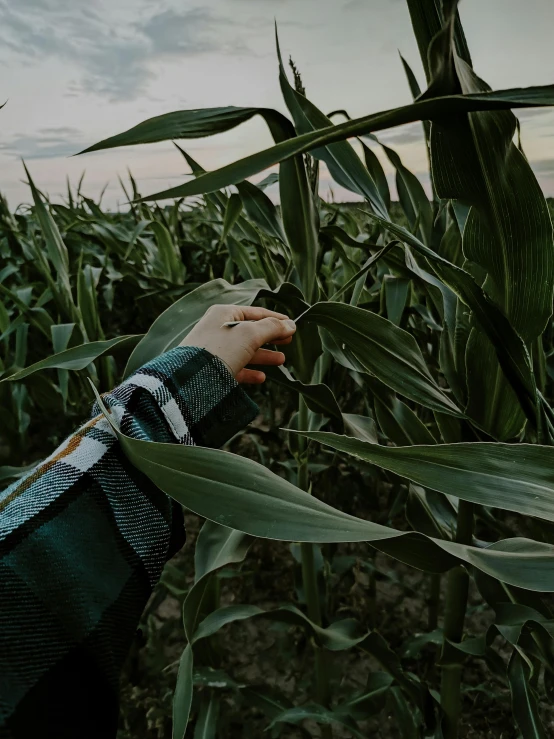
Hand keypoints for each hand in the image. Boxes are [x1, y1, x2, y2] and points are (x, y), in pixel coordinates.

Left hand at [180, 305, 295, 383]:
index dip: (275, 318)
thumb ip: (272, 328)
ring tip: (281, 360)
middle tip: (288, 341)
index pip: (255, 313)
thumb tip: (290, 324)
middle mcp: (218, 329)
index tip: (292, 325)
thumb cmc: (221, 349)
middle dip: (271, 337)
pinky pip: (236, 368)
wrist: (193, 378)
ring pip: (245, 350)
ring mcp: (215, 350)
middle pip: (251, 331)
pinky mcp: (213, 369)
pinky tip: (261, 377)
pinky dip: (250, 371)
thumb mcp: (251, 334)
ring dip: (264, 355)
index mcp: (224, 314)